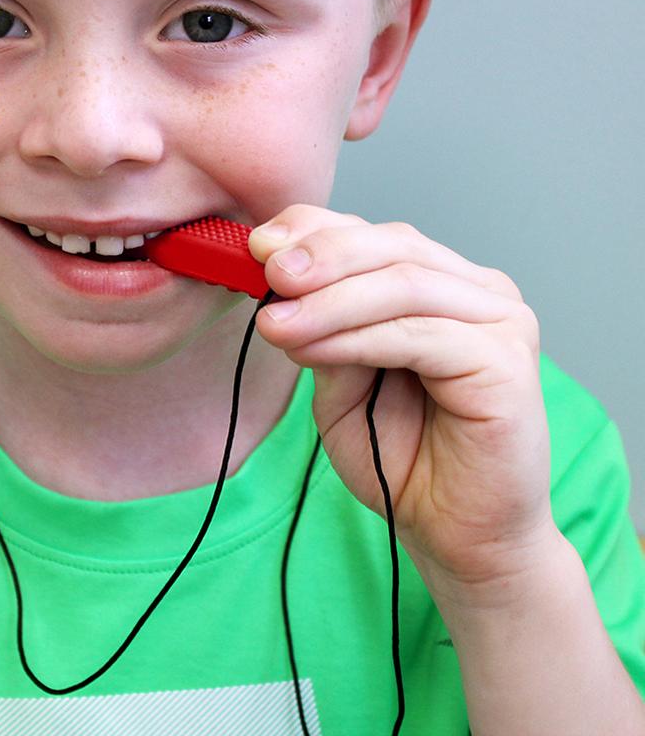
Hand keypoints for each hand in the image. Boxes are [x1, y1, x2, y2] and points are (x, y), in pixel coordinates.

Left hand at [249, 204, 560, 595]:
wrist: (456, 533)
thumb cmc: (403, 453)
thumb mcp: (341, 380)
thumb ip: (323, 329)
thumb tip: (280, 283)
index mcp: (439, 282)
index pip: (373, 235)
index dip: (313, 230)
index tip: (256, 247)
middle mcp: (477, 291)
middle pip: (391, 247)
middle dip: (320, 256)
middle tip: (268, 273)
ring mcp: (500, 321)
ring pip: (401, 285)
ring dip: (328, 302)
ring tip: (275, 323)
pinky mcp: (506, 362)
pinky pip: (419, 335)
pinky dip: (357, 338)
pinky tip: (313, 350)